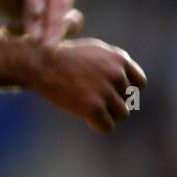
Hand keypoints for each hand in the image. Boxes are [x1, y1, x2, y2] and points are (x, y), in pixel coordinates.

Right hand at [0, 0, 79, 45]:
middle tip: (46, 47)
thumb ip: (42, 19)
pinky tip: (35, 12)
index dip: (60, 26)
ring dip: (45, 15)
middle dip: (54, 25)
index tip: (50, 48)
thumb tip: (73, 23)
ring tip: (35, 38)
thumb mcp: (20, 9)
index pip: (65, 3)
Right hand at [29, 37, 146, 132]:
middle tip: (91, 99)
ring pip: (121, 114)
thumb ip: (111, 62)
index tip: (110, 92)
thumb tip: (126, 78)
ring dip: (106, 114)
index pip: (139, 82)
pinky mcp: (94, 108)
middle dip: (112, 102)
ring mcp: (106, 91)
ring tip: (87, 109)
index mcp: (118, 58)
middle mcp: (116, 73)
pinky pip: (107, 126)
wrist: (37, 64)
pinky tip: (86, 119)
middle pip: (128, 99)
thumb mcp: (90, 50)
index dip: (125, 89)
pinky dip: (98, 125)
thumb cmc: (58, 56)